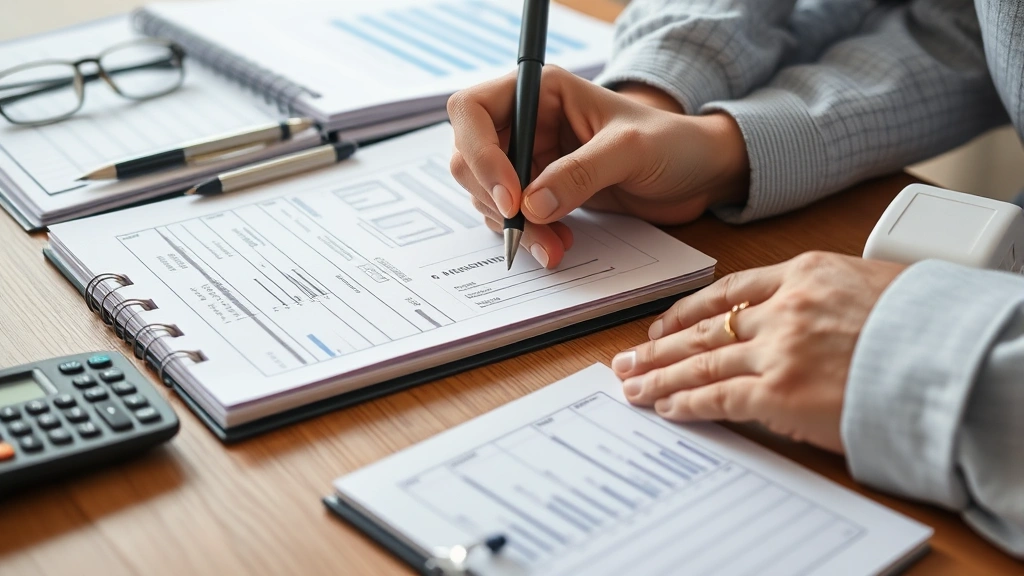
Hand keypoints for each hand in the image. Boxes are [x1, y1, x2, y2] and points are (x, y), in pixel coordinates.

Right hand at [447, 66, 748, 267]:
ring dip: (514, 227)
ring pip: (489, 196)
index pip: (472, 111)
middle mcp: (528, 123)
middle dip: (495, 200)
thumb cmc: (673, 143)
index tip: (510, 197)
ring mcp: (531, 160)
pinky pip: (513, 218)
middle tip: (530, 231)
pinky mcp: (541, 193)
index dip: (480, 154)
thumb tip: (531, 205)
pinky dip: (528, 237)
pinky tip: (560, 244)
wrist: (698, 174)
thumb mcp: (632, 150)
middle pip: (471, 159)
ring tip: (555, 246)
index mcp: (541, 92)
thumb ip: (581, 173)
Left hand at [610, 252, 906, 452]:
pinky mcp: (779, 391)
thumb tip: (807, 317)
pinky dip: (688, 402)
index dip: (688, 310)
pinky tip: (666, 406)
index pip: (728, 291)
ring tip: (630, 384)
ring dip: (660, 376)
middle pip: (703, 327)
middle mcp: (784, 307)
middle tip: (626, 356)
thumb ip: (828, 295)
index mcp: (805, 273)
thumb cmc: (924, 323)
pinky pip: (719, 396)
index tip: (664, 322)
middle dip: (659, 345)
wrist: (950, 357)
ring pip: (700, 360)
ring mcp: (779, 349)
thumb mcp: (872, 284)